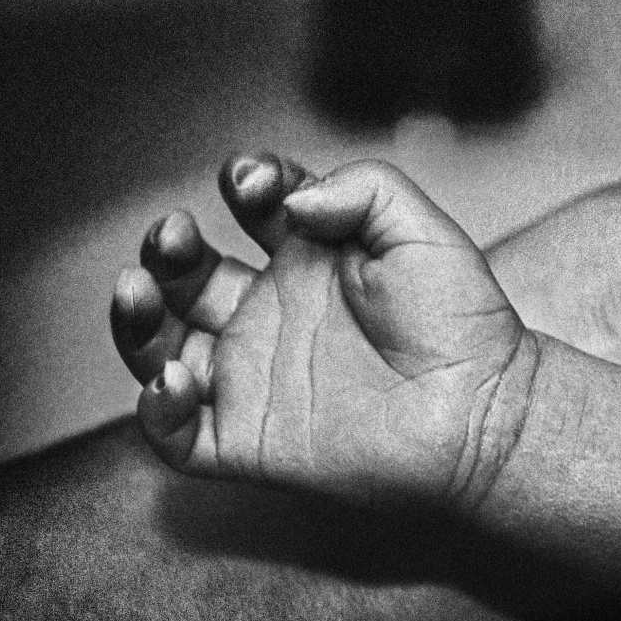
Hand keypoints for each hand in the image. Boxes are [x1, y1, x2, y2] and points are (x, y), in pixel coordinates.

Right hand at [113, 153, 535, 510]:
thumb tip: (293, 199)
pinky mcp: (249, 441)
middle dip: (171, 248)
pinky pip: (177, 434)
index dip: (248, 186)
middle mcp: (274, 313)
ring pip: (163, 348)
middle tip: (175, 232)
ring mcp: (256, 377)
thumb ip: (363, 188)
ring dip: (137, 318)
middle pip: (191, 276)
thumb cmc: (463, 321)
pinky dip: (157, 410)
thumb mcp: (422, 230)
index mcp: (314, 259)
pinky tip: (173, 377)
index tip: (251, 180)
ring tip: (136, 285)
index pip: (258, 211)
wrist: (483, 409)